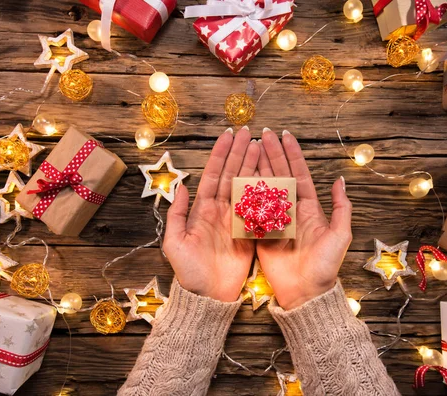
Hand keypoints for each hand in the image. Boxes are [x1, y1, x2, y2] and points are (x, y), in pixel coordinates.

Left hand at [163, 127, 259, 301]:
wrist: (208, 297)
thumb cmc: (189, 272)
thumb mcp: (174, 243)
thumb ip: (177, 214)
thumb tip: (180, 185)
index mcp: (203, 209)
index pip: (214, 174)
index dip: (221, 154)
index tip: (229, 134)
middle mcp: (220, 210)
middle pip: (232, 175)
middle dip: (240, 152)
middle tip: (250, 132)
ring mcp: (236, 220)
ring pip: (246, 186)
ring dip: (253, 165)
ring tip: (262, 145)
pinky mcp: (250, 233)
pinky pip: (258, 207)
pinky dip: (264, 191)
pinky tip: (271, 175)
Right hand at [255, 129, 351, 309]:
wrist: (304, 293)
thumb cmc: (324, 266)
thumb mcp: (339, 236)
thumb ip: (341, 208)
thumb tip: (339, 180)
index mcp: (309, 208)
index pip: (298, 174)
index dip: (291, 154)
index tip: (284, 135)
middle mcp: (290, 210)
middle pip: (279, 175)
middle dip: (271, 153)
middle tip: (262, 133)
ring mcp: (273, 220)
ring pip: (264, 187)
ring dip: (257, 167)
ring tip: (249, 147)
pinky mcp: (259, 233)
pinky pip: (251, 209)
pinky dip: (245, 192)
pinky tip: (238, 175)